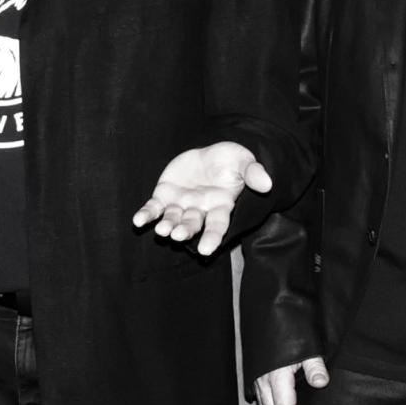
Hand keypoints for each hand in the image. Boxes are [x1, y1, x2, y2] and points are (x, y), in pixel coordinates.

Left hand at [132, 142, 271, 255]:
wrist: (211, 154)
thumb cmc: (231, 160)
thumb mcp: (244, 161)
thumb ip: (253, 173)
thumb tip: (267, 183)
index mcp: (221, 206)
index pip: (217, 226)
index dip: (212, 237)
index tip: (206, 250)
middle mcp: (200, 210)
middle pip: (193, 224)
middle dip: (185, 230)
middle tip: (177, 235)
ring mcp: (181, 204)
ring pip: (173, 219)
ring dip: (166, 225)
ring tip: (162, 230)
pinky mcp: (165, 196)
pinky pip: (154, 208)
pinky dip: (146, 215)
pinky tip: (138, 221)